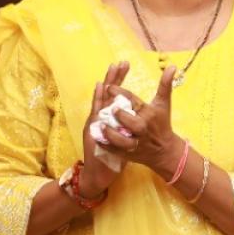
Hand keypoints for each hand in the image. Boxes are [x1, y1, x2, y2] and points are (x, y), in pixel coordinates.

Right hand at [80, 62, 131, 195]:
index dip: (118, 79)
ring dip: (107, 82)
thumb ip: (129, 126)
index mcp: (110, 117)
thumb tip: (140, 116)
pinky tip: (100, 86)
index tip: (124, 64)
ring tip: (112, 67)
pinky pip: (96, 110)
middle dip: (114, 76)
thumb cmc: (114, 157)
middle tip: (120, 61)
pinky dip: (98, 97)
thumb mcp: (126, 139)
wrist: (100, 174)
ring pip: (102, 98)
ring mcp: (96, 121)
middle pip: (108, 92)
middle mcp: (102, 116)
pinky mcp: (93, 127)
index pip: (115, 94)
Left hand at [105, 67, 181, 180]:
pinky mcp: (129, 154)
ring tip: (102, 125)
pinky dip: (107, 146)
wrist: (164, 150)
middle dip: (121, 115)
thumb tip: (172, 66)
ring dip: (112, 134)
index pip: (134, 101)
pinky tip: (99, 139)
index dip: (121, 93)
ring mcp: (136, 143)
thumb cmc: (161, 123)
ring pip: (124, 140)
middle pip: (132, 122)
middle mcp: (143, 128)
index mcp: (149, 114)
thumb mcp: (163, 103)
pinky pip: (116, 151)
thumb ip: (165, 84)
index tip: (109, 86)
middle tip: (110, 108)